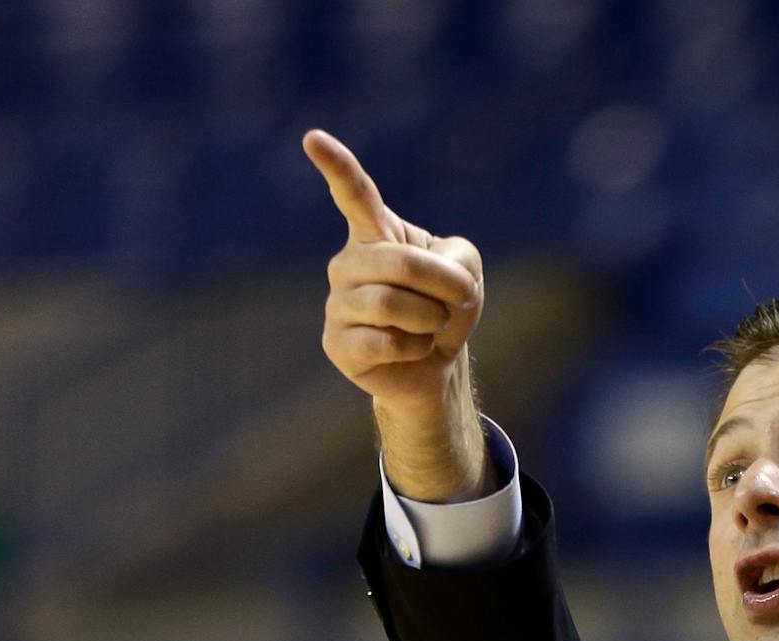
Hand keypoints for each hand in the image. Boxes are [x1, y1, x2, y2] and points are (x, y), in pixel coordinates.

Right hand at [305, 129, 488, 499]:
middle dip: (442, 286)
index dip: (336, 165)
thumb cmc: (445, 308)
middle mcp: (348, 262)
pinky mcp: (336, 344)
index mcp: (375, 233)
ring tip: (429, 326)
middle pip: (398, 263)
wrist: (434, 365)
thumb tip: (422, 283)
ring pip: (389, 303)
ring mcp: (337, 303)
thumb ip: (456, 259)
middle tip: (454, 303)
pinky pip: (384, 342)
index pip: (355, 193)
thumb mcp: (466, 271)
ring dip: (430, 319)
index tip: (312, 137)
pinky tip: (412, 349)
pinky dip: (416, 347)